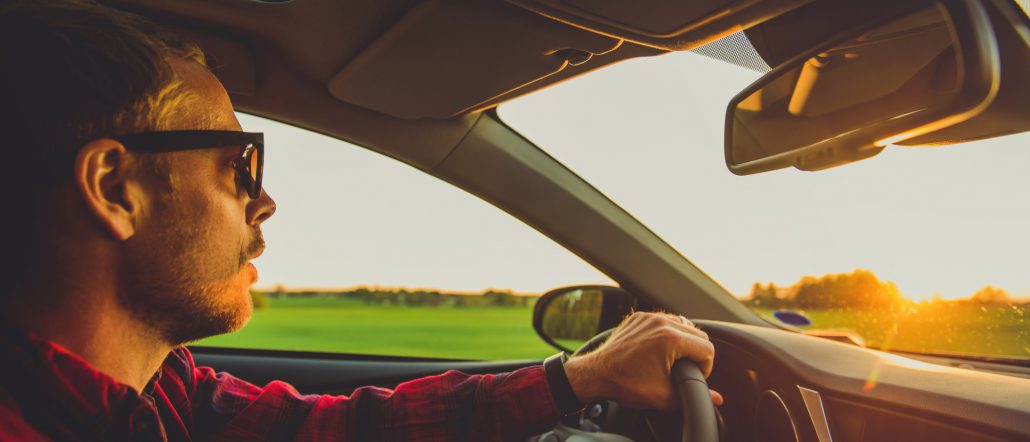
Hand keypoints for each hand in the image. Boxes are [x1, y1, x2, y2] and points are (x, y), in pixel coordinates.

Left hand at [562, 312, 723, 410]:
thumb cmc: (625, 384)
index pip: (707, 348)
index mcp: (671, 338)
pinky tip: (660, 349)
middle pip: (698, 334)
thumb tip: (717, 399)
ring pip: (683, 324)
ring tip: (674, 360)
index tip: (694, 376)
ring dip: (684, 341)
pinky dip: (667, 333)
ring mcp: (649, 317)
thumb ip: (694, 395)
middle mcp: (661, 322)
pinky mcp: (639, 317)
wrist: (596, 374)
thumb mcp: (663, 396)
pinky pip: (664, 320)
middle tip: (684, 369)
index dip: (705, 367)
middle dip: (696, 353)